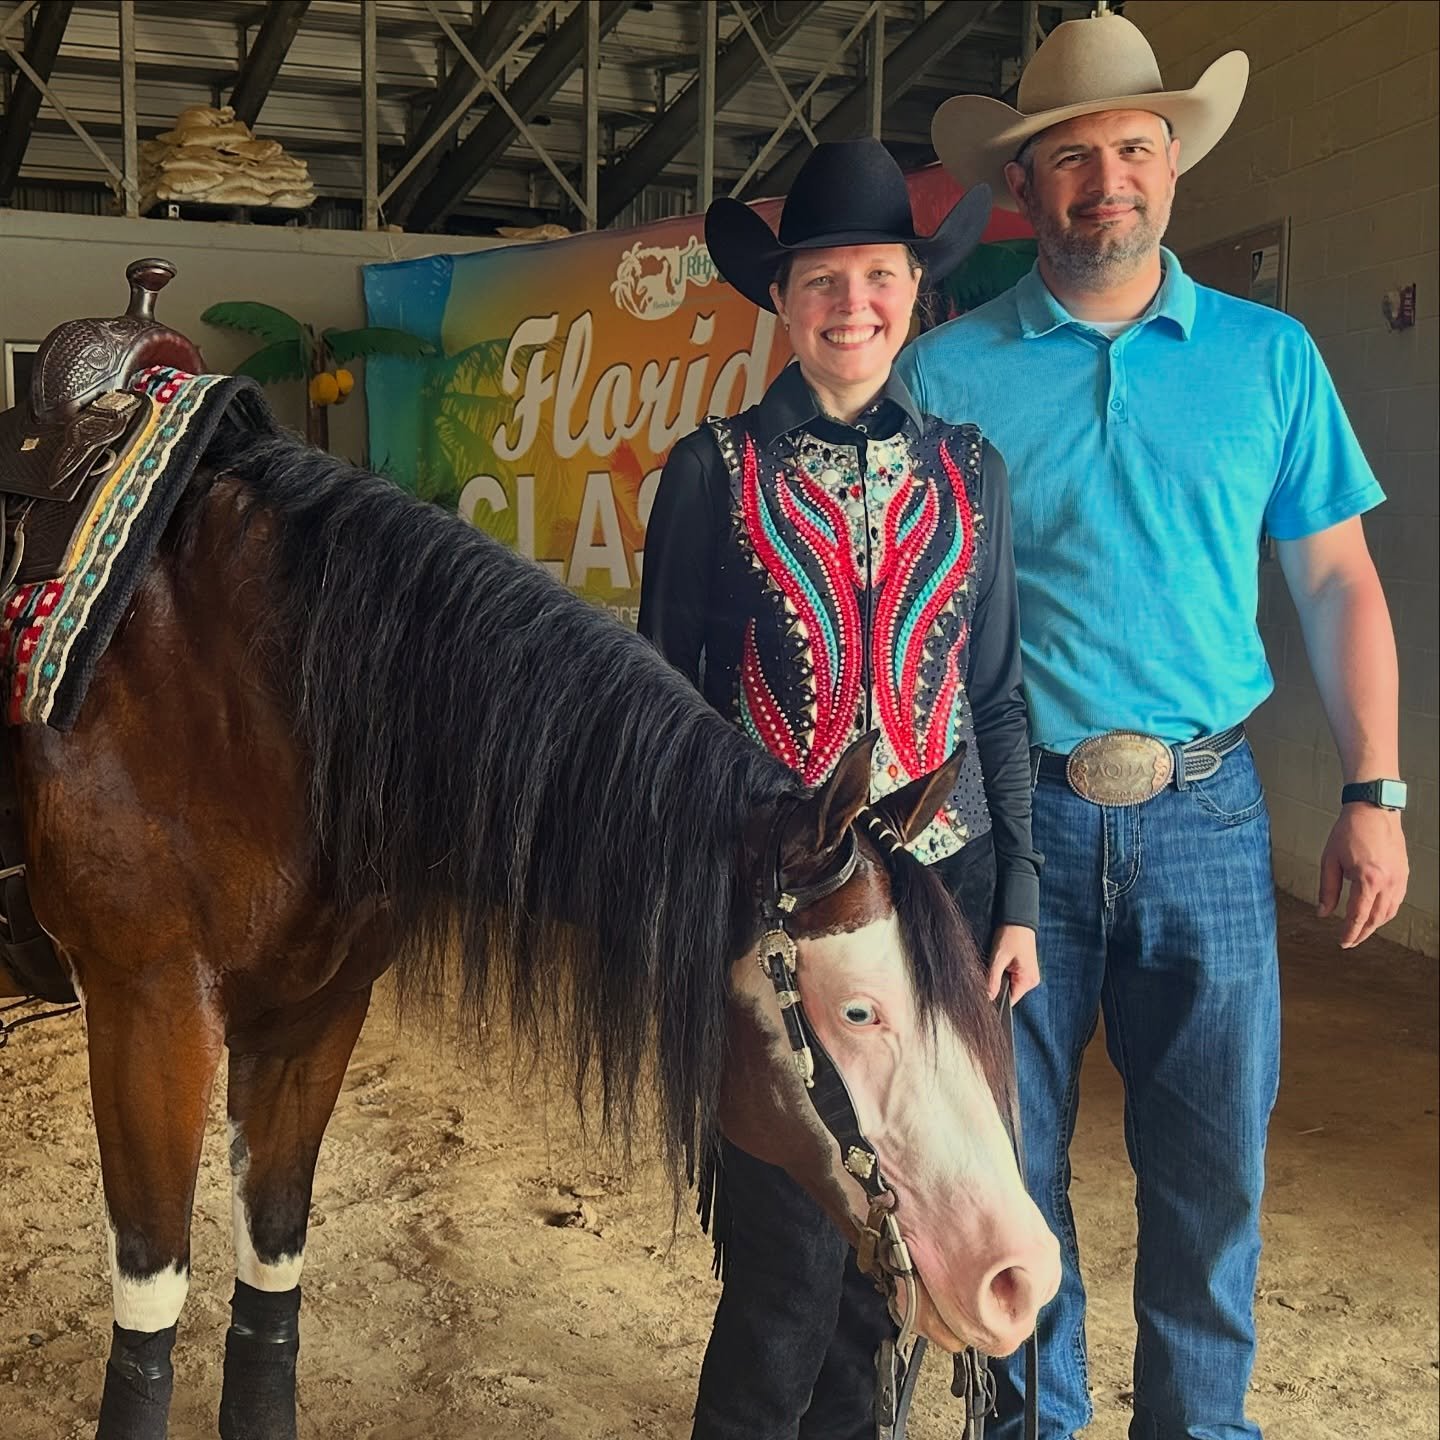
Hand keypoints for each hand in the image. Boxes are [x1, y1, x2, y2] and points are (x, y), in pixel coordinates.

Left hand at [987, 924, 1039, 1003]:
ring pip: (1010, 986)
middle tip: (991, 972)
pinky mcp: (1025, 970)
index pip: (1009, 1001)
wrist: (1018, 919)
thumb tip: (987, 998)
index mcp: (1028, 980)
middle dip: (997, 986)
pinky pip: (1013, 978)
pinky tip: (1002, 963)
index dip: (996, 999)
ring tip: (998, 964)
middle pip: (1009, 993)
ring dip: (1001, 979)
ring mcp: (1029, 975)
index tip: (985, 992)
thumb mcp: (998, 958)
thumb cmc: (1010, 936)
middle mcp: (1032, 981)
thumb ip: (993, 980)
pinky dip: (1005, 973)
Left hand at [1318, 804, 1407, 947]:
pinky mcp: (1404, 874)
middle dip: (1362, 933)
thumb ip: (1327, 889)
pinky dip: (1386, 912)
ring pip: (1389, 913)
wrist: (1373, 810)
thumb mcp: (1330, 860)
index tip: (1342, 942)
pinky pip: (1397, 901)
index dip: (1350, 933)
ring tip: (1360, 930)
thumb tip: (1323, 913)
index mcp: (1368, 880)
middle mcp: (1388, 883)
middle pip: (1376, 919)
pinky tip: (1375, 914)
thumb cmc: (1349, 831)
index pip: (1358, 916)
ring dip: (1375, 925)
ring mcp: (1400, 879)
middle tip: (1349, 941)